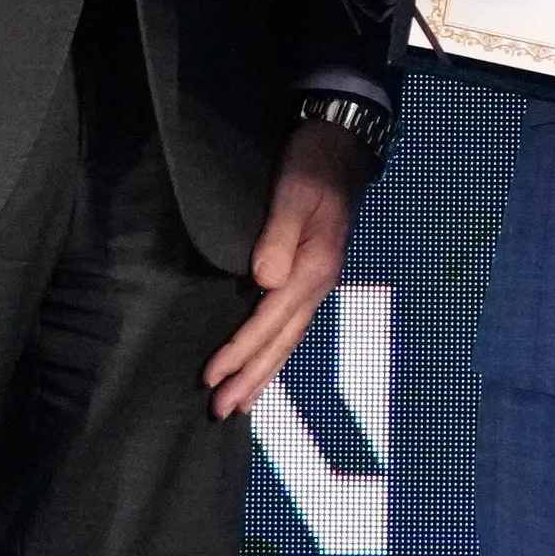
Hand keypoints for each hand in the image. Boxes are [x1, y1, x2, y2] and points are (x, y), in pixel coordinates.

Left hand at [202, 117, 375, 421]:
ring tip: (240, 403)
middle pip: (281, 342)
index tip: (212, 376)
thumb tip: (265, 280)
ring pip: (288, 340)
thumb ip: (280, 236)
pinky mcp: (310, 276)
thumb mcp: (295, 193)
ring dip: (263, 373)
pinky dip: (275, 351)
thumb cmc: (314, 165)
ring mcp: (316, 282)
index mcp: (313, 268)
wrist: (342, 145)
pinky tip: (264, 364)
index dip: (241, 350)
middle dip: (252, 377)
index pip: (270, 321)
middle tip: (221, 411)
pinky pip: (291, 326)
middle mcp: (317, 283)